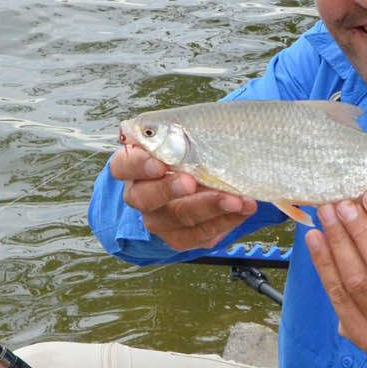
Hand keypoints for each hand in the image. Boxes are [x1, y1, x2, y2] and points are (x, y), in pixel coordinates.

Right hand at [109, 143, 256, 250]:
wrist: (198, 183)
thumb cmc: (188, 152)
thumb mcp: (184, 136)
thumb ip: (185, 133)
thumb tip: (213, 129)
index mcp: (133, 166)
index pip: (123, 166)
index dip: (138, 165)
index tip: (160, 163)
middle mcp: (140, 196)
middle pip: (144, 198)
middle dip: (169, 190)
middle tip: (192, 182)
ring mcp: (159, 221)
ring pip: (176, 219)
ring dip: (209, 208)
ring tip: (237, 199)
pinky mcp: (181, 238)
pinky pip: (200, 235)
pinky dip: (225, 221)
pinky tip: (243, 209)